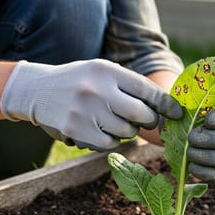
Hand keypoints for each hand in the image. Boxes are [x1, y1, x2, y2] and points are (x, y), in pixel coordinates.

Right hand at [0, 59, 171, 150]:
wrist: (37, 90)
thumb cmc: (81, 81)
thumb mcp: (103, 71)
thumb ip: (131, 85)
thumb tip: (167, 106)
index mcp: (107, 71)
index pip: (147, 90)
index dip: (166, 105)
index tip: (177, 113)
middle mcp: (96, 89)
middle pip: (141, 114)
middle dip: (150, 121)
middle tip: (147, 120)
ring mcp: (84, 111)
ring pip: (127, 132)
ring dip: (129, 131)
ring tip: (116, 121)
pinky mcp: (75, 130)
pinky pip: (109, 143)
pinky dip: (112, 140)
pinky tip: (102, 130)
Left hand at [160, 97, 214, 180]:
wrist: (175, 124)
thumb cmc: (183, 107)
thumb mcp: (185, 99)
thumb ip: (183, 99)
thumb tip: (178, 112)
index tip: (208, 120)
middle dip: (213, 139)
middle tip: (192, 136)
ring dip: (207, 156)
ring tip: (188, 151)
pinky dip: (203, 172)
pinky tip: (190, 165)